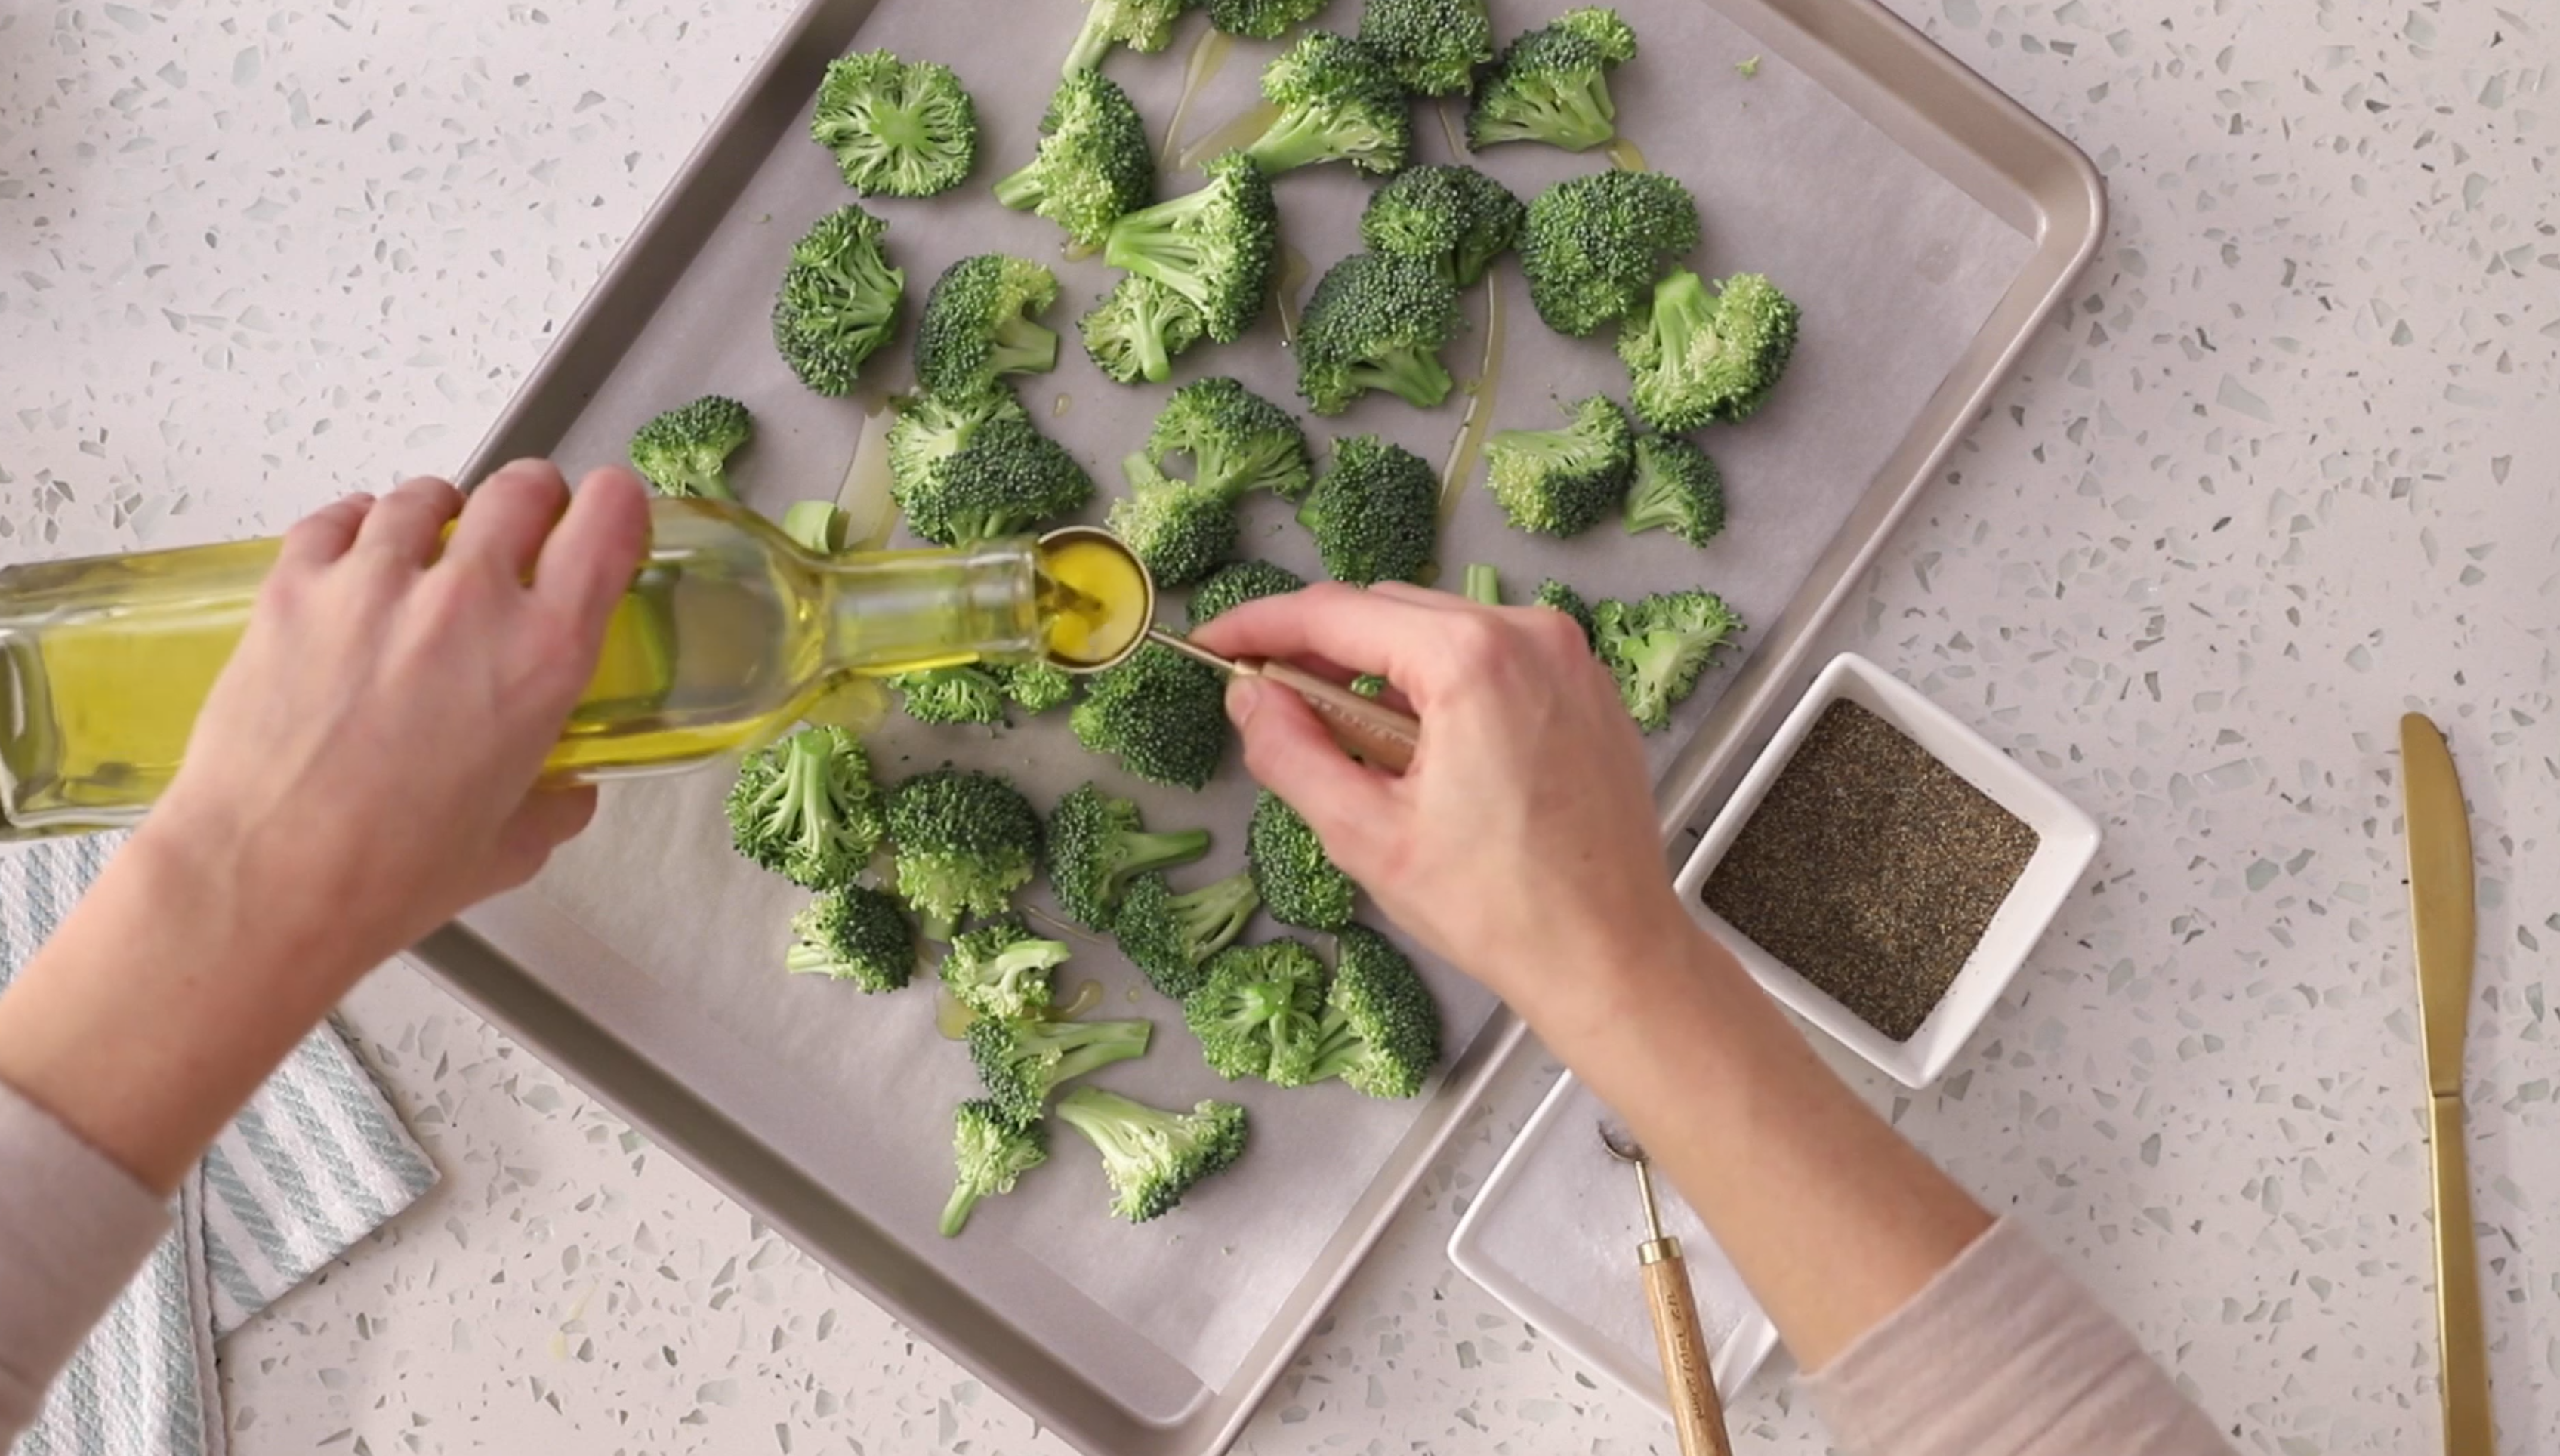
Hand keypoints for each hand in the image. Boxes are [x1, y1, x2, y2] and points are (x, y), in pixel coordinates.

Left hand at [150, 460, 649, 971]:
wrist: (266, 880)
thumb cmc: (388, 874)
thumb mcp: (513, 845)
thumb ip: (555, 801)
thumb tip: (565, 788)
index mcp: (543, 656)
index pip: (608, 520)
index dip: (616, 508)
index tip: (608, 521)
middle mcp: (469, 600)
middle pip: (521, 488)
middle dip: (533, 504)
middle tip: (522, 535)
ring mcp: (374, 582)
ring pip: (425, 495)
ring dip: (440, 516)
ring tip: (428, 551)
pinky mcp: (294, 586)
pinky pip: (337, 518)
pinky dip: (356, 528)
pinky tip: (357, 557)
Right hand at [1191, 582, 1691, 1011]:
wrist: (1611, 954)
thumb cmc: (1500, 908)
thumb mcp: (1366, 836)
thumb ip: (1291, 752)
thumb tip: (1248, 696)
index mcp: (1470, 659)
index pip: (1336, 612)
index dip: (1261, 624)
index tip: (1215, 641)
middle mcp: (1527, 634)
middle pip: (1388, 610)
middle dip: (1320, 649)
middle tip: (1267, 700)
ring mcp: (1566, 657)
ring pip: (1438, 630)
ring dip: (1380, 671)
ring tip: (1350, 745)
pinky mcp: (1585, 686)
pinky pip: (1490, 656)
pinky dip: (1440, 685)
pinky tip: (1419, 750)